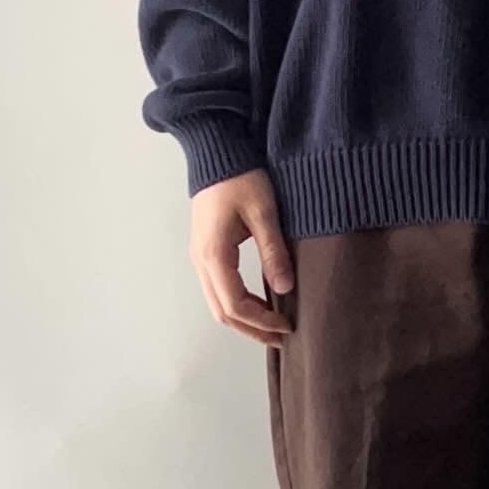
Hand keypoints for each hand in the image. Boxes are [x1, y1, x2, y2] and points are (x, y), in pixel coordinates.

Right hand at [188, 168, 294, 345]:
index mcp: (214, 255)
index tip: (288, 325)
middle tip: (282, 337)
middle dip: (252, 329)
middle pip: (222, 312)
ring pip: (217, 303)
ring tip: (273, 325)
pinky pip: (217, 288)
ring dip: (244, 319)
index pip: (235, 305)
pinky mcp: (205, 250)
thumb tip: (286, 287)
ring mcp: (199, 256)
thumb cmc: (240, 177)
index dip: (262, 321)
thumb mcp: (263, 211)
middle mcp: (201, 261)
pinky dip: (237, 303)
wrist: (216, 152)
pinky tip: (259, 301)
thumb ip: (273, 250)